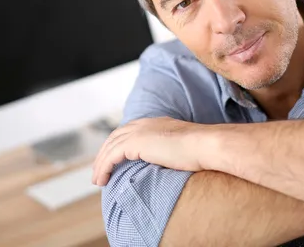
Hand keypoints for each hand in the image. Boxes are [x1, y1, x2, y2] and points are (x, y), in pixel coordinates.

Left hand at [92, 117, 208, 185]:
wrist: (205, 144)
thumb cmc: (201, 151)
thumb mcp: (182, 149)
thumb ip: (171, 151)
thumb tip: (171, 163)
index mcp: (156, 123)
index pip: (129, 131)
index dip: (119, 145)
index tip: (114, 160)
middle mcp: (144, 124)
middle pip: (115, 137)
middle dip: (105, 154)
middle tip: (100, 172)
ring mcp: (139, 132)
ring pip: (110, 147)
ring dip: (101, 163)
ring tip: (98, 180)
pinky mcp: (135, 143)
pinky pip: (111, 156)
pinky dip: (104, 167)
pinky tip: (102, 179)